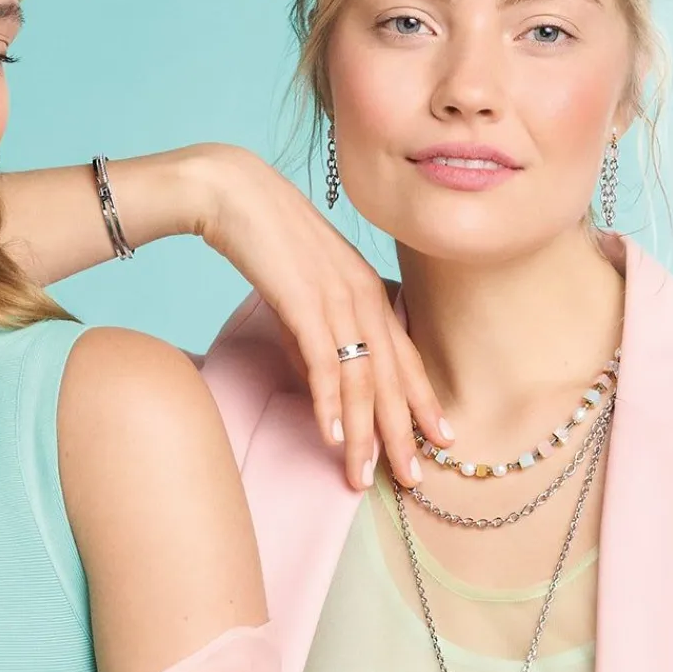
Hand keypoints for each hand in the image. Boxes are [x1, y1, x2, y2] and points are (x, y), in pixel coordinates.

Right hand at [191, 144, 450, 488]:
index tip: (439, 440)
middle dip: (403, 432)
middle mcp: (362, 296)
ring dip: (364, 432)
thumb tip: (324, 377)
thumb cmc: (264, 238)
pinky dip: (329, 401)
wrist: (233, 193)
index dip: (423, 401)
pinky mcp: (304, 300)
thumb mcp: (302, 291)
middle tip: (414, 478)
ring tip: (364, 474)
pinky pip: (324, 360)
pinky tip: (331, 435)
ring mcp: (336, 298)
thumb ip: (318, 332)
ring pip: (361, 378)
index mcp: (367, 291)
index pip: (404, 356)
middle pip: (391, 376)